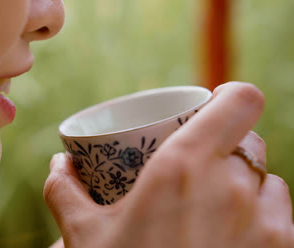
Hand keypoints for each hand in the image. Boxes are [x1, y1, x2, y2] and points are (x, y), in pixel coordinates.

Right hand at [44, 82, 293, 247]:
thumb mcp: (83, 236)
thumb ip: (64, 190)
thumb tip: (58, 164)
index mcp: (182, 168)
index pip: (239, 101)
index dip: (232, 96)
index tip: (217, 103)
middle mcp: (230, 187)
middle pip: (247, 141)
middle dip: (226, 147)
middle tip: (200, 165)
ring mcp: (264, 221)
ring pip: (268, 179)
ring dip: (247, 183)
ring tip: (217, 201)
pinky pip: (282, 213)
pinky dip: (263, 213)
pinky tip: (237, 229)